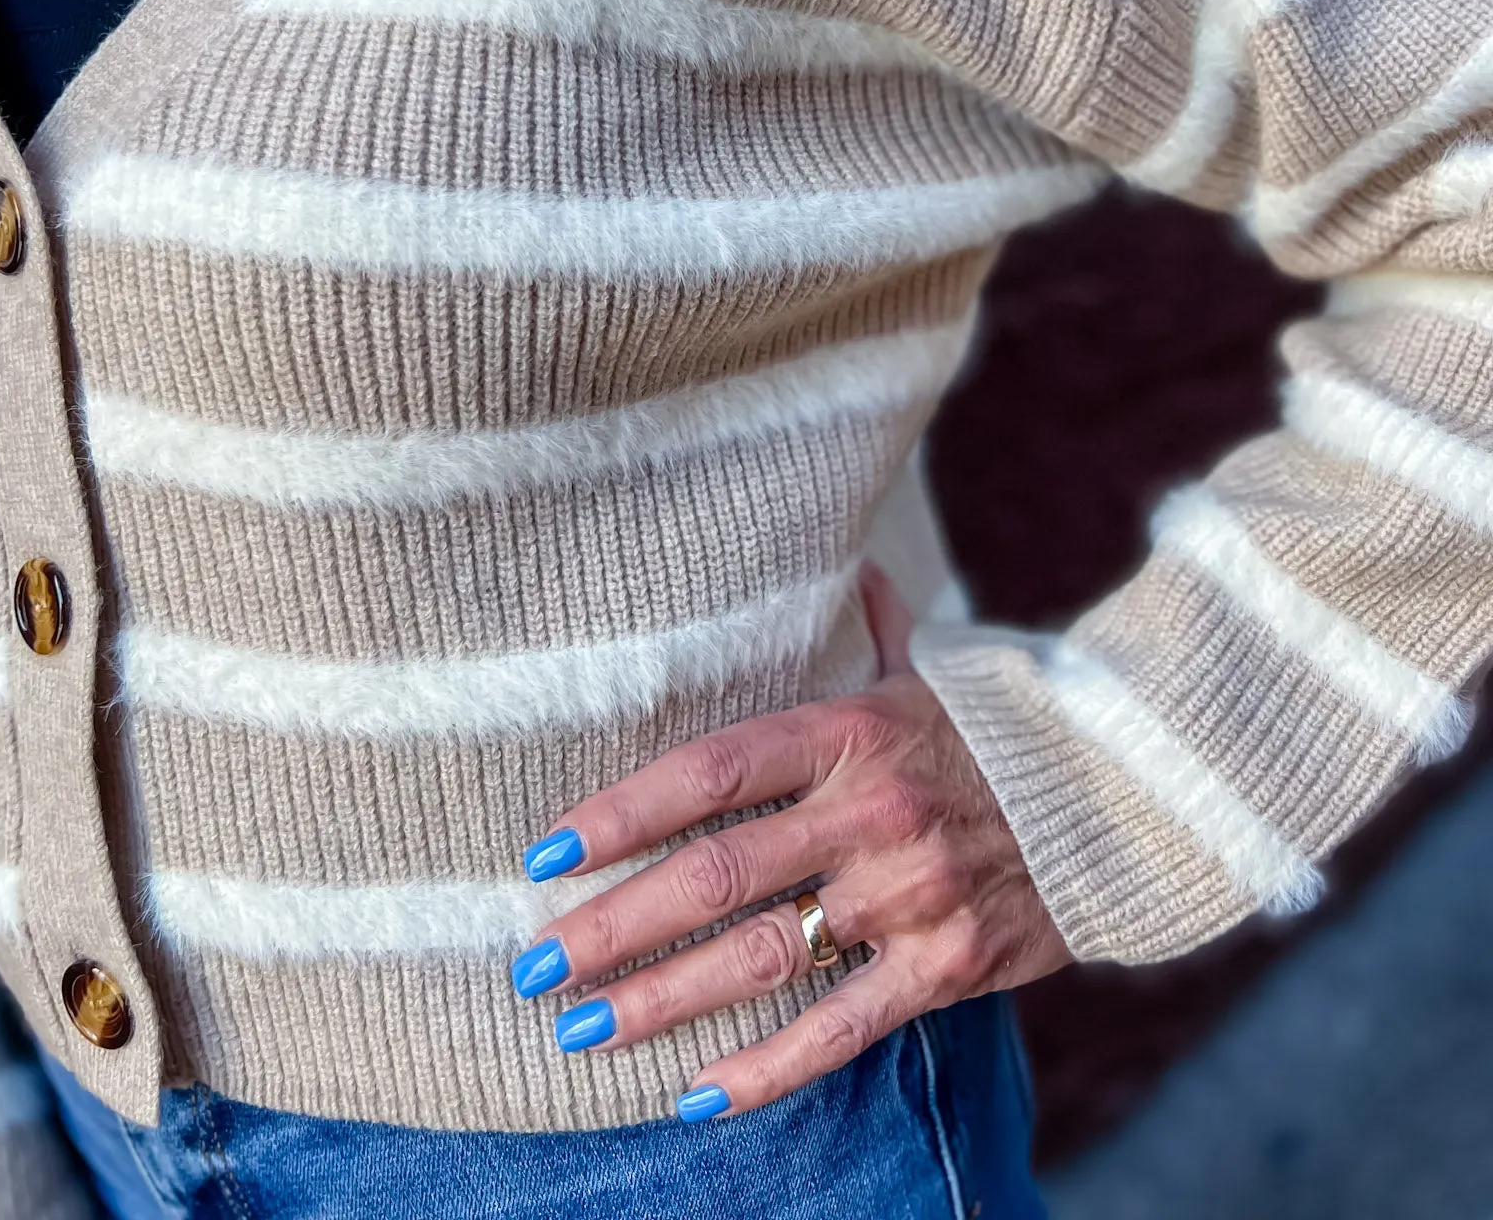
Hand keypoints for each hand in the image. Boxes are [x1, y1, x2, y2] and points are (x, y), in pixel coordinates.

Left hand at [509, 564, 1071, 1118]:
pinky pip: (840, 1028)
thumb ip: (874, 628)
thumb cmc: (1002, 729)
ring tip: (579, 1030)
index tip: (545, 848)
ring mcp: (907, 894)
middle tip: (534, 963)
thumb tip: (853, 563)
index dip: (621, 810)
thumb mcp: (932, 669)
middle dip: (613, 925)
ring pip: (760, 958)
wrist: (1128, 792)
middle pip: (714, 875)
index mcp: (850, 731)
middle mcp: (870, 812)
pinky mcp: (947, 965)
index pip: (710, 771)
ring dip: (659, 1001)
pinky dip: (763, 1068)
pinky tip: (692, 1098)